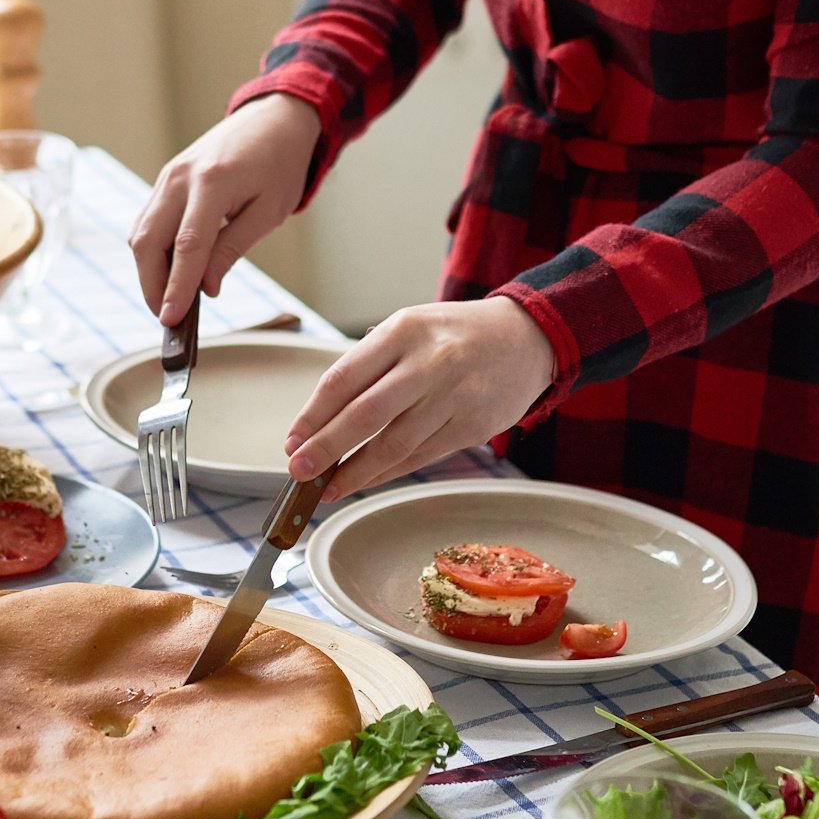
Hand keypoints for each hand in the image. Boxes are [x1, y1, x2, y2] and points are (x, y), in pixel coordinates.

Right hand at [132, 94, 322, 325]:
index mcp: (213, 182)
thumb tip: (207, 287)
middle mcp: (181, 177)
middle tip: (168, 319)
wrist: (272, 118)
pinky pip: (148, 221)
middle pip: (148, 242)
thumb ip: (233, 248)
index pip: (187, 246)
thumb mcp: (269, 212)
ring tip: (169, 301)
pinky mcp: (166, 180)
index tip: (170, 320)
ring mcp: (168, 176)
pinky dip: (152, 252)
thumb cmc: (279, 164)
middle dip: (152, 286)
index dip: (176, 287)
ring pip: (141, 233)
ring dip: (149, 272)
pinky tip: (168, 273)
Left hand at [284, 298, 557, 498]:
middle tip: (299, 471)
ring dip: (356, 472)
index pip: (344, 378)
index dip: (313, 416)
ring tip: (328, 488)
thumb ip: (369, 368)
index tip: (292, 441)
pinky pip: (421, 456)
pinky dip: (387, 473)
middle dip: (326, 448)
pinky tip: (364, 482)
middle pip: (366, 414)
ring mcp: (454, 396)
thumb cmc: (453, 336)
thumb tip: (319, 424)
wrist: (526, 338)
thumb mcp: (409, 330)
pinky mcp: (473, 426)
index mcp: (402, 331)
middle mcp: (429, 362)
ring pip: (394, 444)